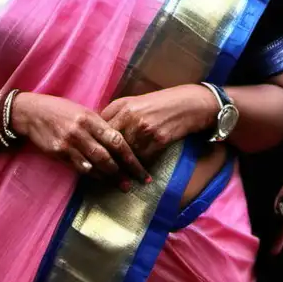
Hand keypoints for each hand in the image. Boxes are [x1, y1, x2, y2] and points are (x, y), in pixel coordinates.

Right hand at [7, 92, 150, 186]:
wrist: (30, 112)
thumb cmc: (59, 109)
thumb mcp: (82, 110)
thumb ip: (99, 125)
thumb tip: (118, 141)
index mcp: (90, 117)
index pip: (116, 140)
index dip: (131, 157)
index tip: (142, 169)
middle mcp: (81, 131)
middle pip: (107, 156)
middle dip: (123, 172)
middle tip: (135, 182)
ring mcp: (68, 143)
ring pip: (94, 164)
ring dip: (109, 177)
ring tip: (121, 185)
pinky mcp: (58, 152)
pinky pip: (79, 167)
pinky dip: (92, 174)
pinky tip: (101, 178)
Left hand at [101, 85, 219, 166]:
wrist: (188, 104)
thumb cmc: (158, 103)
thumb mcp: (132, 101)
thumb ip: (113, 113)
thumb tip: (97, 130)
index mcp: (121, 106)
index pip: (101, 129)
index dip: (96, 144)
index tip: (93, 156)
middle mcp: (130, 117)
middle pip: (111, 144)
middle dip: (107, 159)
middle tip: (102, 173)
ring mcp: (145, 129)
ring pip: (127, 154)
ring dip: (123, 168)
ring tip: (119, 180)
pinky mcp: (159, 140)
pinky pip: (144, 158)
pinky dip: (141, 167)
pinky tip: (139, 176)